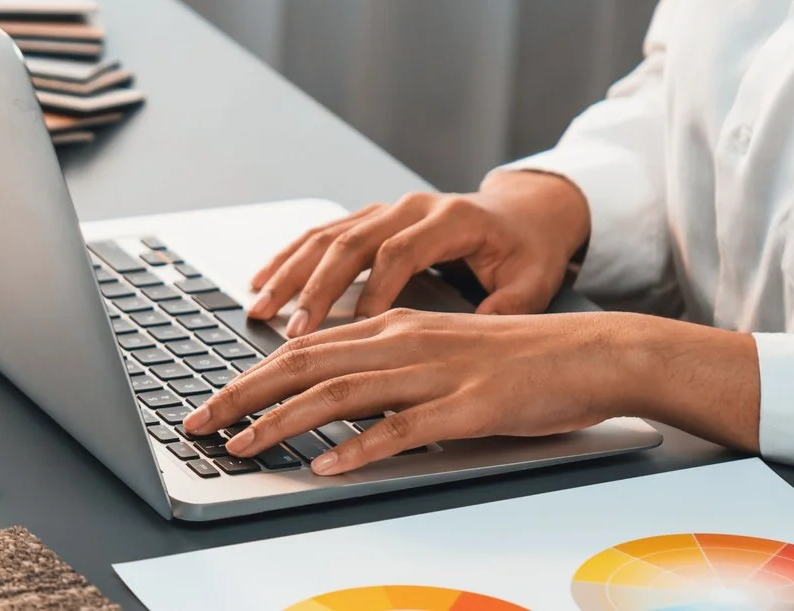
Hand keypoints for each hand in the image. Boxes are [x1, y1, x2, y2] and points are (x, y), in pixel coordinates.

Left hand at [177, 309, 757, 474]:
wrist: (595, 352)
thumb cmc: (520, 359)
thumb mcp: (441, 353)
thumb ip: (388, 368)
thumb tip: (333, 396)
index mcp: (394, 327)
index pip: (303, 348)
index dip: (249, 376)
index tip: (211, 403)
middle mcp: (404, 341)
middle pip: (304, 364)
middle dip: (242, 395)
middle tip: (198, 424)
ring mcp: (436, 373)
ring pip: (341, 393)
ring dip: (282, 422)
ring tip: (243, 447)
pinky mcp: (468, 406)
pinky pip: (404, 429)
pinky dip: (360, 448)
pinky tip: (329, 466)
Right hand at [246, 171, 591, 337]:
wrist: (524, 212)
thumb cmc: (528, 251)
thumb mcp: (534, 280)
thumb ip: (509, 306)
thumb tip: (477, 331)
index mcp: (452, 219)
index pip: (402, 252)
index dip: (377, 289)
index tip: (357, 328)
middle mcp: (410, 207)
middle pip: (351, 242)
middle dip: (316, 288)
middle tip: (292, 329)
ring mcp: (385, 210)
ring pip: (326, 237)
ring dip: (289, 274)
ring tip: (260, 308)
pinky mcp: (369, 219)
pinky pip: (319, 236)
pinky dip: (288, 260)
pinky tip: (261, 282)